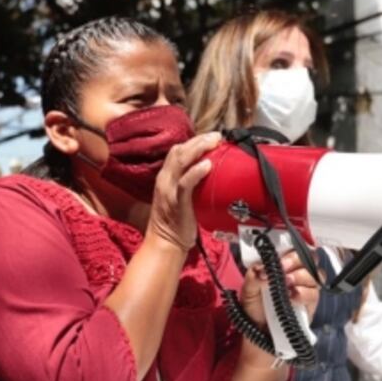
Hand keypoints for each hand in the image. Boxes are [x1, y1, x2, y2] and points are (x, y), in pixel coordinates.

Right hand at [147, 132, 220, 251]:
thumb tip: (211, 173)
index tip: (211, 138)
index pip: (177, 151)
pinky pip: (185, 183)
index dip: (194, 141)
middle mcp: (165, 180)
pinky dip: (196, 172)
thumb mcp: (181, 197)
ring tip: (214, 142)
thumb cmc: (177, 222)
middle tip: (217, 136)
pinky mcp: (177, 202)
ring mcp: (169, 191)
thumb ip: (191, 184)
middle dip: (198, 140)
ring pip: (180, 162)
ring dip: (198, 149)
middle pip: (178, 151)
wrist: (166, 244)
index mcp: (165, 178)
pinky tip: (207, 165)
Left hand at [241, 249, 320, 327]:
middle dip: (296, 260)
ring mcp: (305, 287)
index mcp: (281, 265)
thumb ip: (253, 277)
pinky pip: (314, 293)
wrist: (260, 331)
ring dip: (301, 276)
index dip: (289, 251)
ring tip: (287, 285)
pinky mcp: (311, 303)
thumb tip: (264, 270)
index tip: (279, 260)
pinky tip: (293, 297)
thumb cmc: (254, 308)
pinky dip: (304, 292)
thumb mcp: (247, 290)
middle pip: (308, 257)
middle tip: (283, 270)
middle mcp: (296, 273)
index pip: (293, 249)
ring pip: (314, 273)